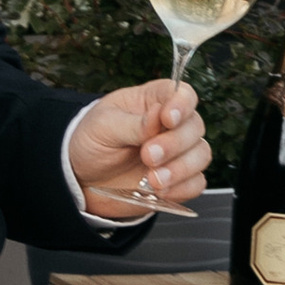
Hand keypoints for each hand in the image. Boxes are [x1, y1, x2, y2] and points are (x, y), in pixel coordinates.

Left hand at [68, 77, 210, 218]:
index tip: (168, 119)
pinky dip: (183, 188)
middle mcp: (170, 125)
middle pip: (195, 126)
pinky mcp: (178, 180)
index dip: (182, 104)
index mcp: (153, 102)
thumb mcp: (103, 127)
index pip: (182, 93)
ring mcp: (177, 153)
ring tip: (153, 180)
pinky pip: (196, 183)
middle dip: (175, 143)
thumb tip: (158, 115)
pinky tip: (161, 191)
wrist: (83, 180)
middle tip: (147, 155)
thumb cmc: (92, 143)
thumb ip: (133, 123)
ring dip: (181, 168)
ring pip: (201, 155)